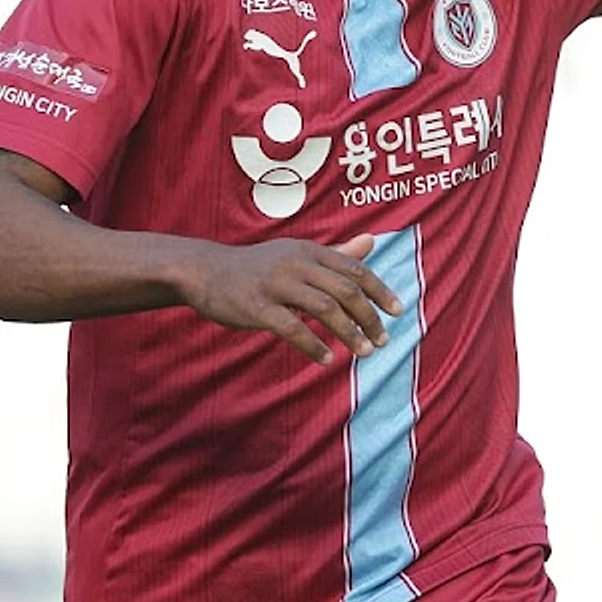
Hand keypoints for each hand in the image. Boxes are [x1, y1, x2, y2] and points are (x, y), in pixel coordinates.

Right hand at [177, 234, 403, 363]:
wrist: (204, 271)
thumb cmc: (258, 267)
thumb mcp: (297, 253)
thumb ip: (336, 254)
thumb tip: (372, 242)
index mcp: (310, 250)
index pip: (355, 270)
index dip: (380, 292)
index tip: (398, 312)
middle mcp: (296, 263)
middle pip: (346, 291)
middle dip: (370, 318)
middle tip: (383, 340)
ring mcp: (276, 284)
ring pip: (325, 310)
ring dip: (350, 334)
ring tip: (364, 352)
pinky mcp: (256, 307)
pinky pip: (293, 329)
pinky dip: (314, 346)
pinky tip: (326, 360)